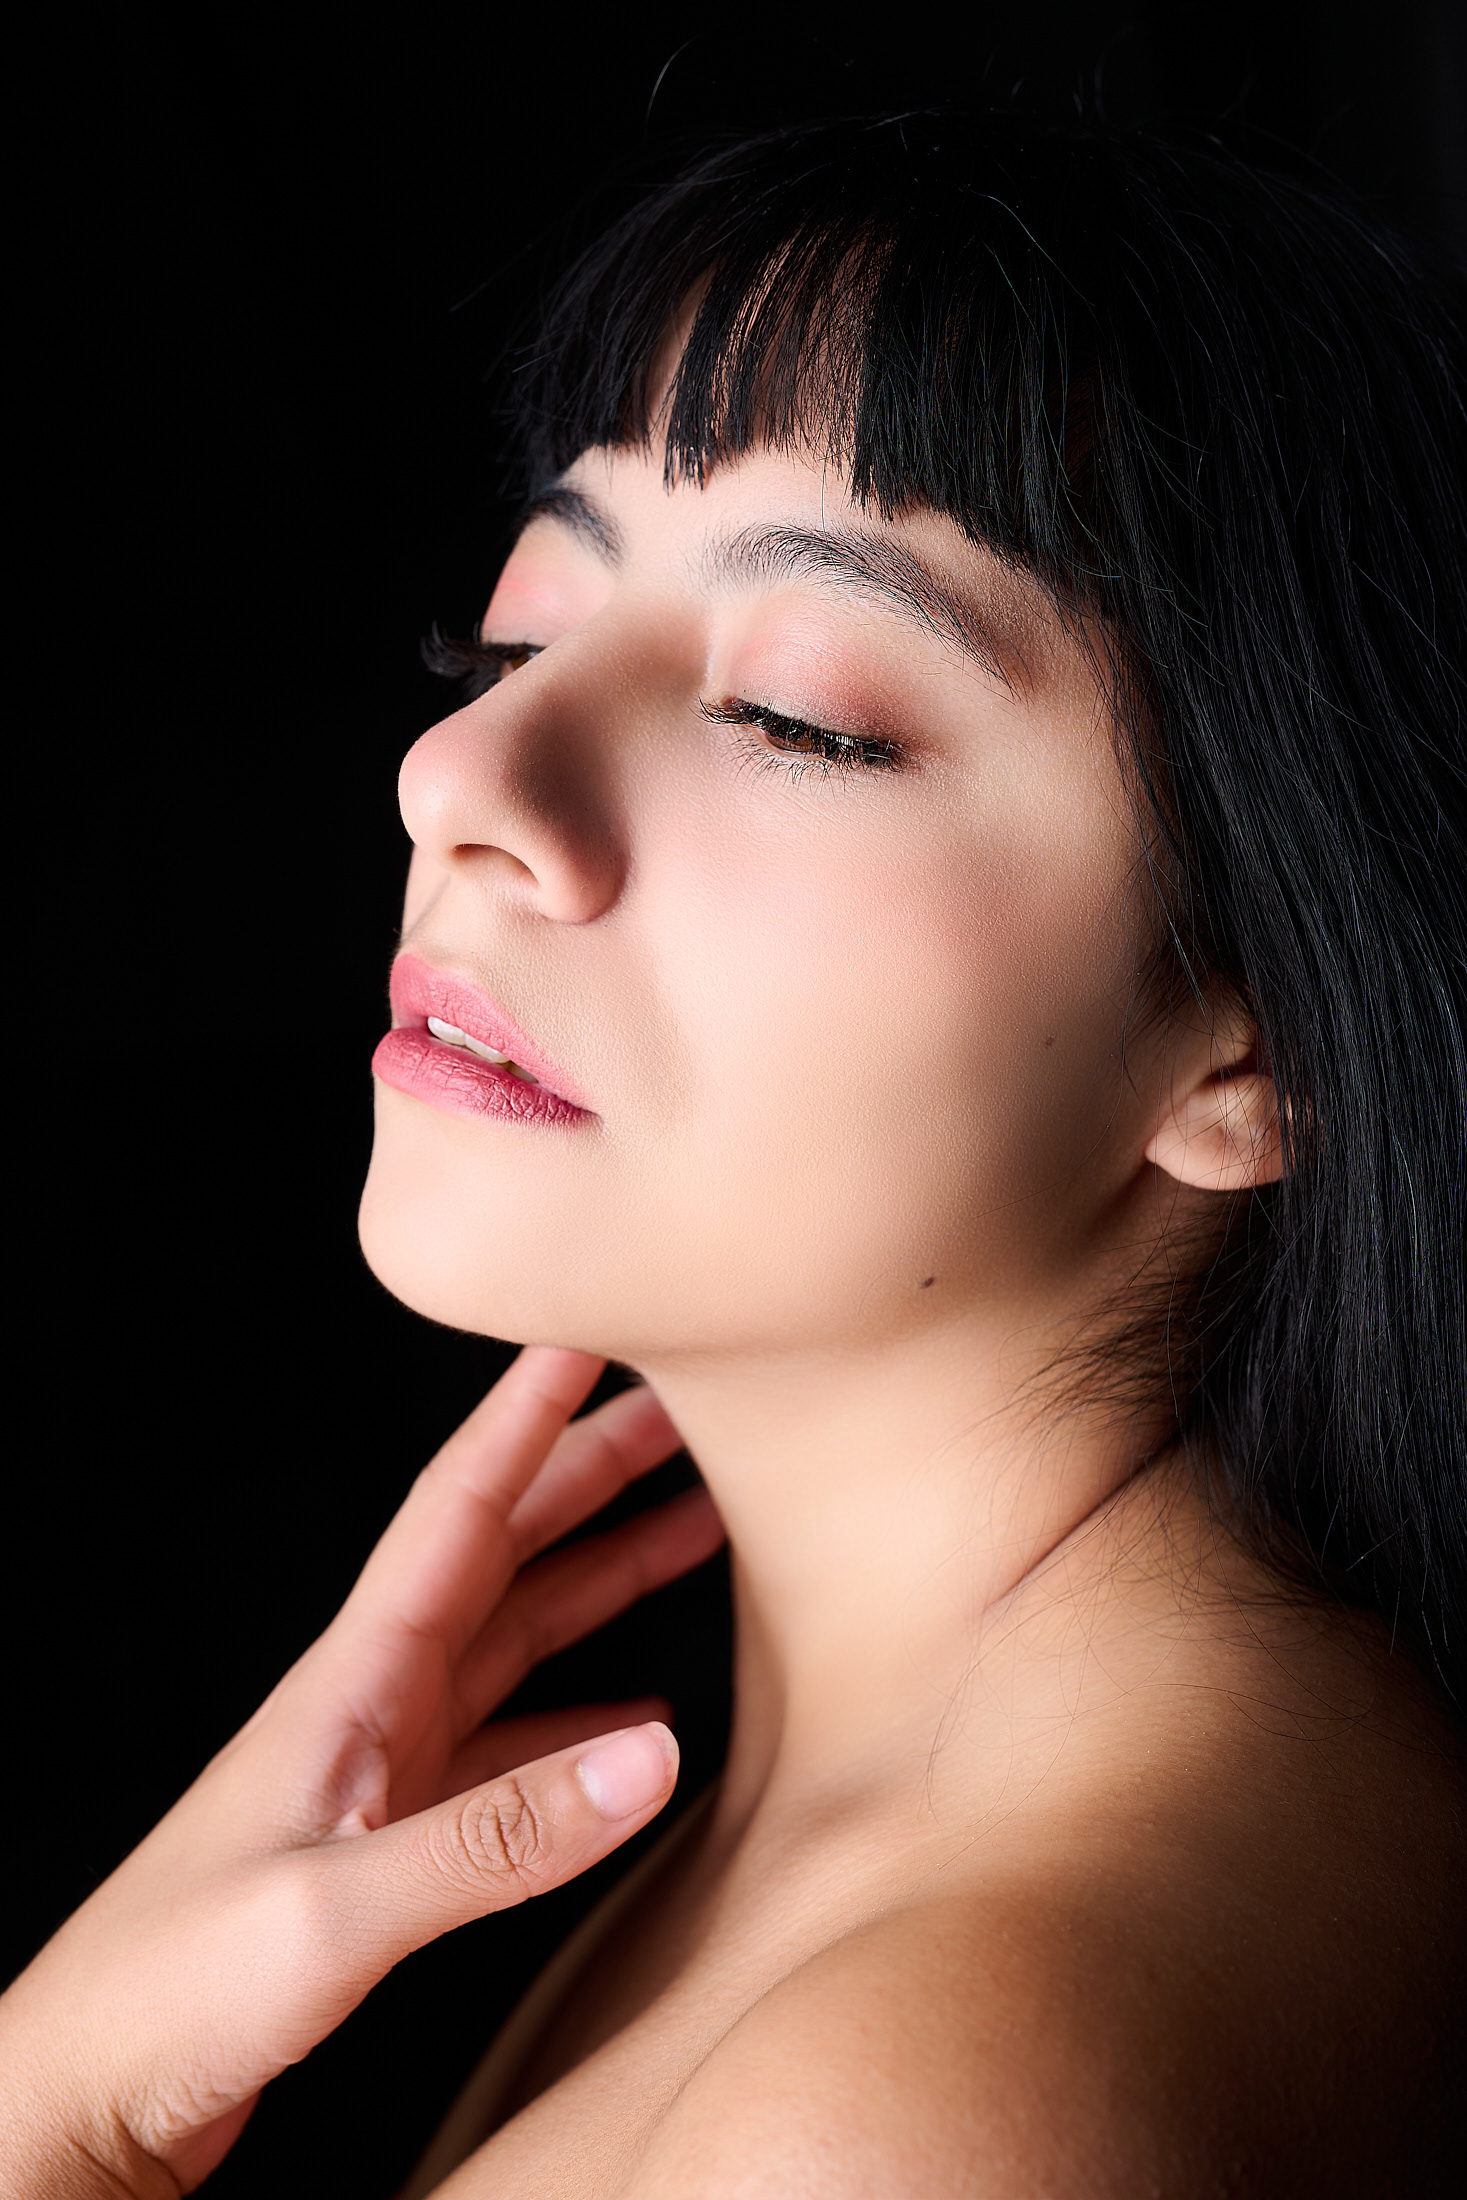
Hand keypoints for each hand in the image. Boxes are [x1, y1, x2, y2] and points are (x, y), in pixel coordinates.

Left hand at [0, 1348, 721, 2197]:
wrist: (82, 2097)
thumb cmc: (167, 1993)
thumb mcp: (337, 1912)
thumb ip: (498, 1838)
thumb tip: (656, 1757)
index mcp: (350, 1682)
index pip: (456, 1509)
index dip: (527, 1413)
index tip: (589, 1328)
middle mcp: (372, 1703)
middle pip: (503, 1552)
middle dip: (592, 1471)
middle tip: (685, 1414)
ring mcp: (383, 1767)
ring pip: (517, 1635)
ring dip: (602, 1577)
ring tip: (692, 1532)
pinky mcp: (392, 1837)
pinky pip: (512, 1743)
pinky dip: (584, 1719)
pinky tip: (641, 1728)